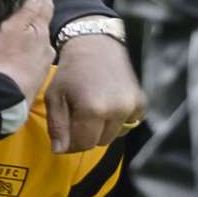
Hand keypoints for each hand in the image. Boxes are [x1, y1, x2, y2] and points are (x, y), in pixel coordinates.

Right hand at [0, 0, 53, 104]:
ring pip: (40, 45)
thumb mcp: (11, 26)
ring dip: (34, 39)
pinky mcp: (36, 79)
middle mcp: (47, 47)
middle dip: (38, 19)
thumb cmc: (2, 58)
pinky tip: (22, 57)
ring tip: (24, 35)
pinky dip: (30, 55)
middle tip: (31, 10)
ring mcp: (43, 65)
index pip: (46, 8)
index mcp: (41, 31)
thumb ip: (27, 9)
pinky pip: (35, 61)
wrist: (3, 95)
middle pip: (44, 27)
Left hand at [48, 30, 144, 152]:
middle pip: (99, 142)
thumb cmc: (72, 71)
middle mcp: (115, 110)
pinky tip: (109, 103)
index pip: (83, 145)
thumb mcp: (55, 96)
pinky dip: (118, 120)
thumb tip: (59, 151)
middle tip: (79, 116)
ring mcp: (131, 106)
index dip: (72, 143)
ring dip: (103, 128)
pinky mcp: (141, 102)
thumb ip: (57, 126)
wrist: (97, 45)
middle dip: (87, 134)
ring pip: (115, 135)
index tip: (67, 134)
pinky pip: (128, 124)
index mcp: (92, 109)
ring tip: (94, 108)